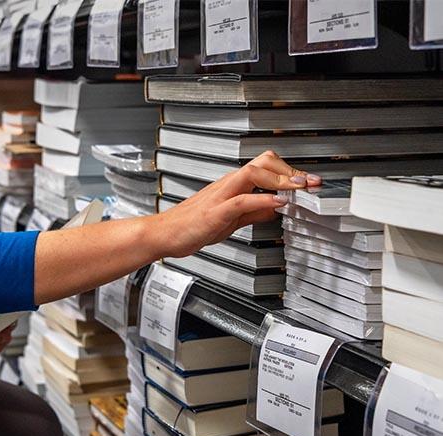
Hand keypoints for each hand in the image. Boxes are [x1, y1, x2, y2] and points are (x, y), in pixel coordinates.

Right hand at [153, 150, 320, 257]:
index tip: (309, 181)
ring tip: (300, 188)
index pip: (266, 167)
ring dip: (281, 179)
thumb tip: (275, 208)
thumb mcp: (232, 220)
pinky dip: (262, 199)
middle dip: (291, 169)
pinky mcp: (215, 211)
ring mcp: (221, 196)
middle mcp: (228, 185)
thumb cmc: (191, 226)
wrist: (164, 234)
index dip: (290, 172)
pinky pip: (241, 200)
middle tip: (311, 182)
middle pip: (263, 161)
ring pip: (253, 173)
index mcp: (232, 186)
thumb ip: (254, 212)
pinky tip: (278, 204)